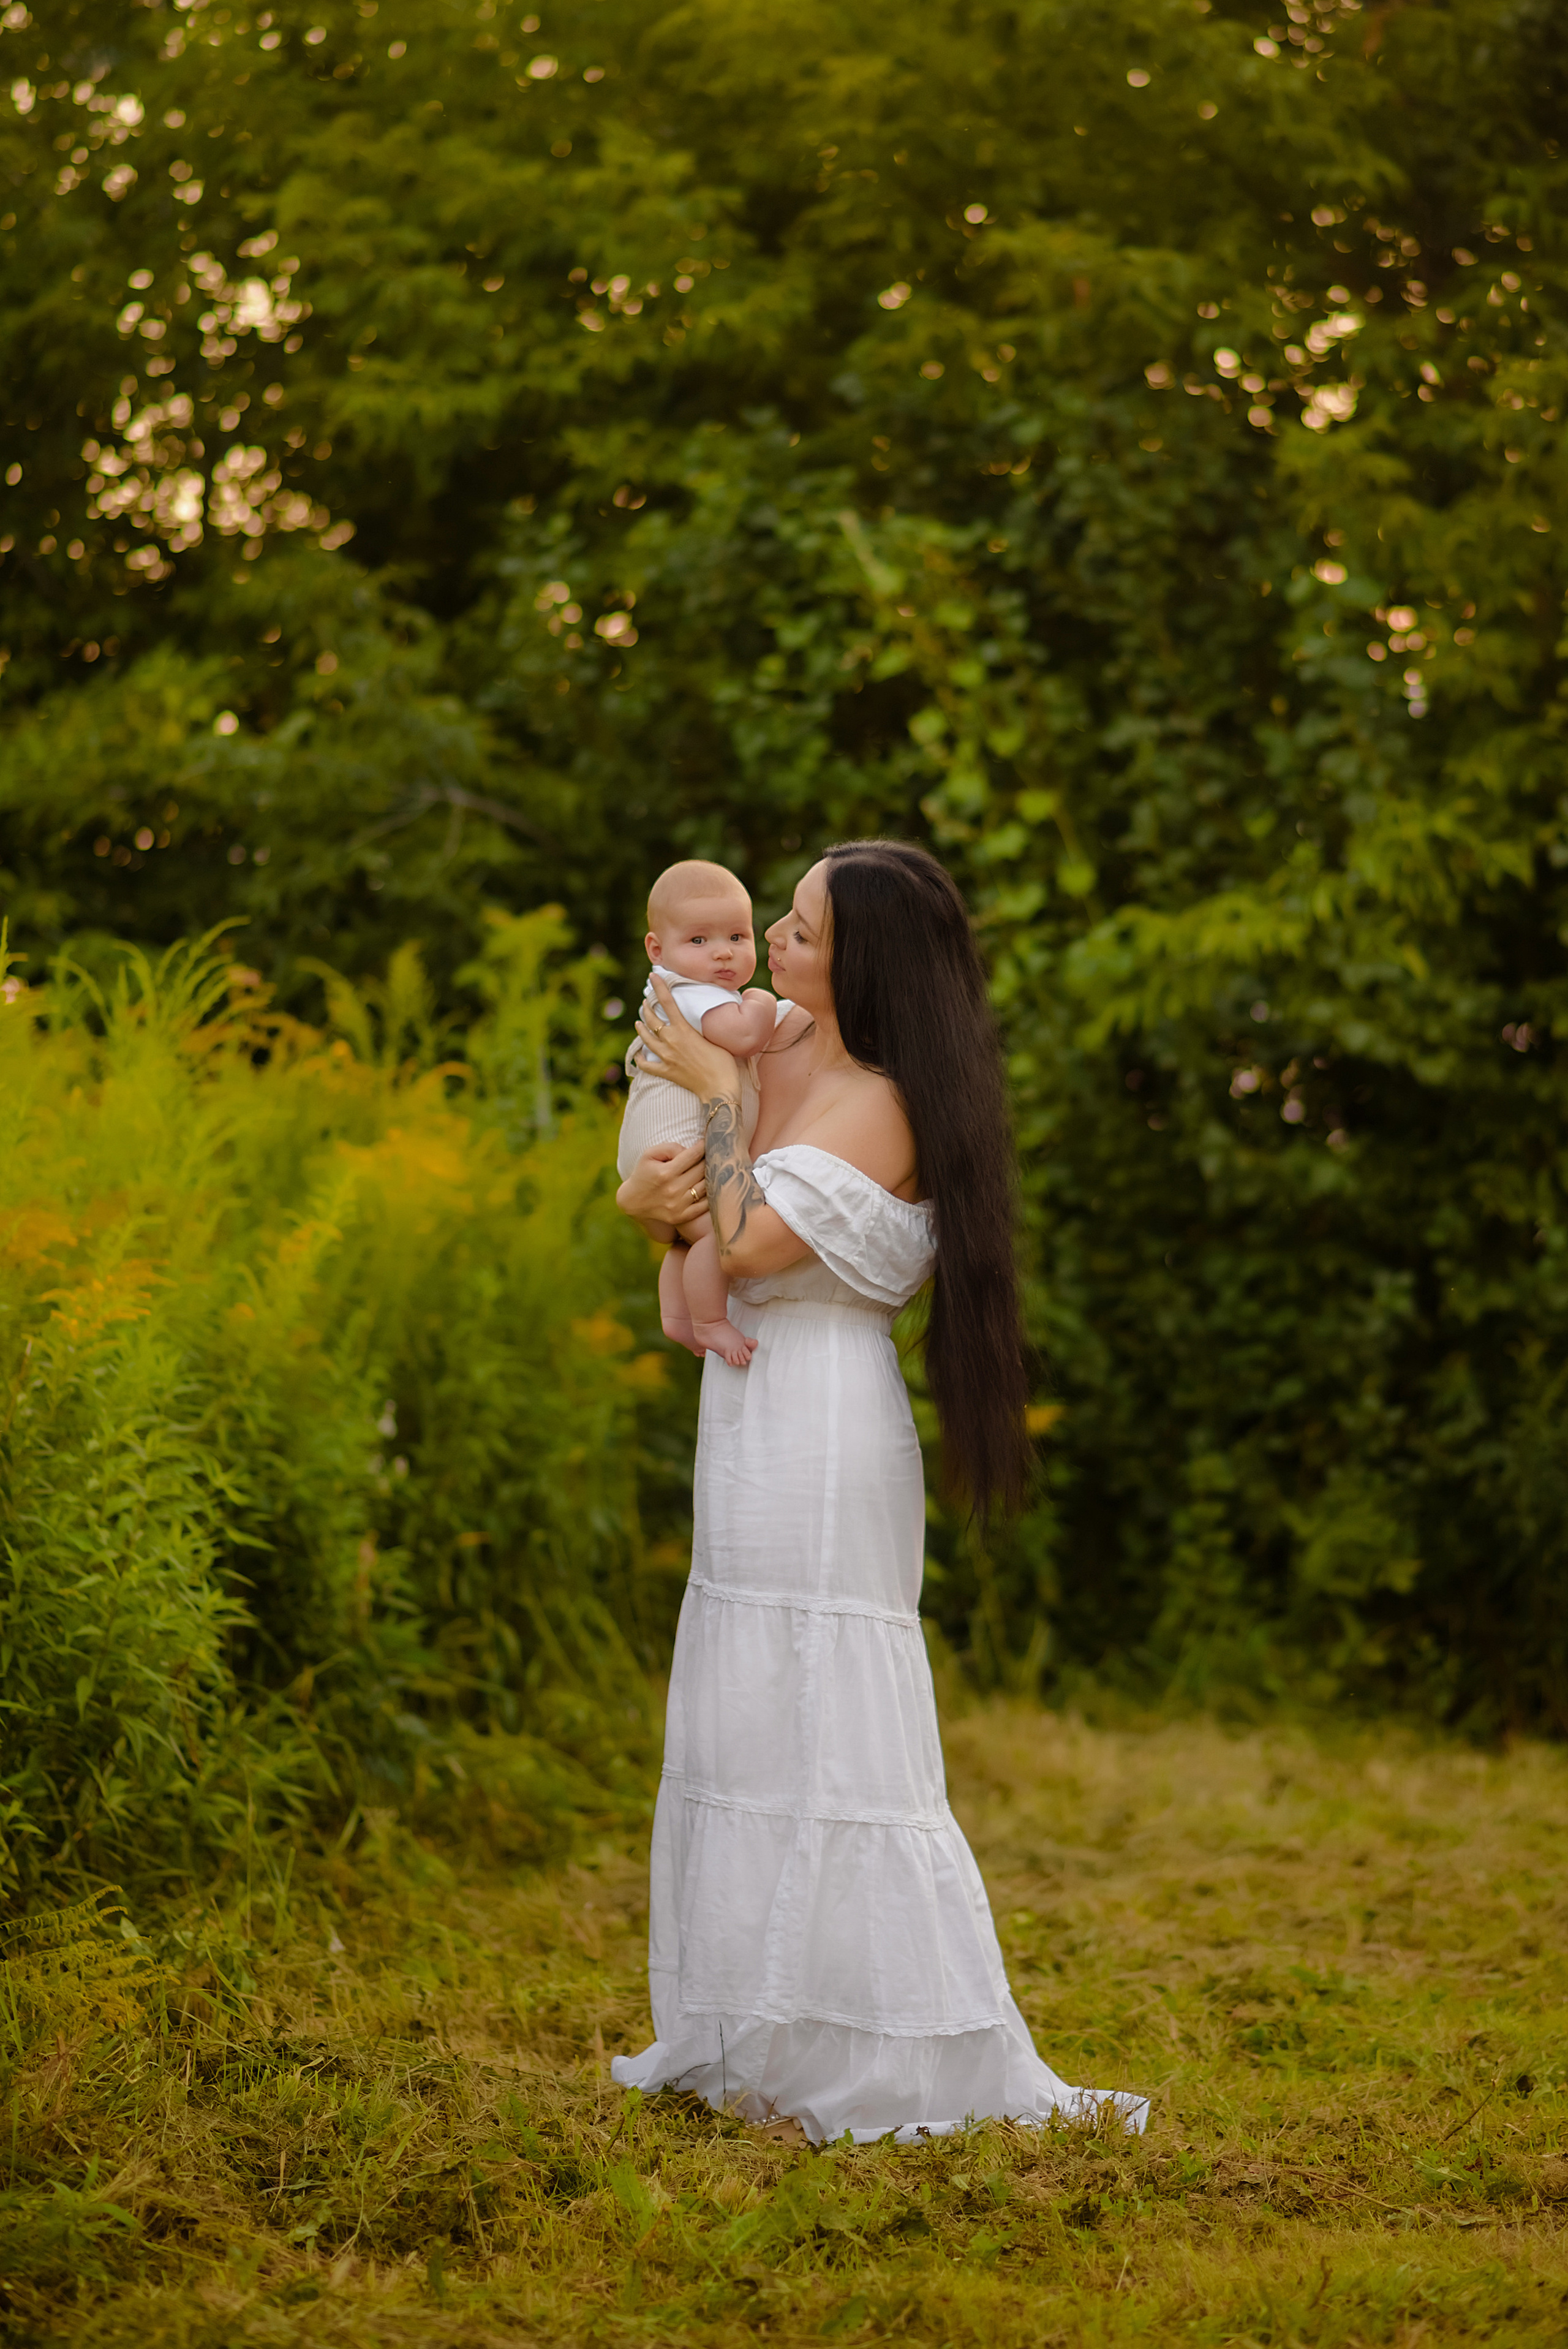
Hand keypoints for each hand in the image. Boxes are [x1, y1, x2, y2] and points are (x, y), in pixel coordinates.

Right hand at [615, 1140, 708, 1238]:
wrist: (633, 1201)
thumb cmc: (644, 1173)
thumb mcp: (650, 1154)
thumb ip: (671, 1148)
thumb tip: (691, 1151)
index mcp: (665, 1173)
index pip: (693, 1156)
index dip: (702, 1147)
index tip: (706, 1143)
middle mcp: (673, 1190)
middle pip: (701, 1170)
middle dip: (707, 1160)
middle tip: (709, 1156)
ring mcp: (678, 1205)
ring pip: (706, 1186)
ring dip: (710, 1177)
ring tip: (710, 1170)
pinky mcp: (681, 1216)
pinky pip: (704, 1205)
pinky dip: (709, 1195)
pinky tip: (708, 1187)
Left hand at [634, 975, 745, 1102]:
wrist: (719, 1089)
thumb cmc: (724, 1063)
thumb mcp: (715, 1038)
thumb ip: (701, 1029)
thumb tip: (700, 1020)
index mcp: (683, 1030)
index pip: (666, 1002)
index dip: (658, 987)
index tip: (652, 976)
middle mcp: (671, 1041)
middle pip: (651, 1020)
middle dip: (647, 1008)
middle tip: (646, 1002)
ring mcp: (666, 1057)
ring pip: (645, 1039)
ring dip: (641, 1029)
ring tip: (638, 1023)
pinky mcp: (666, 1072)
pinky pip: (646, 1065)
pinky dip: (640, 1059)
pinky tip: (639, 1054)